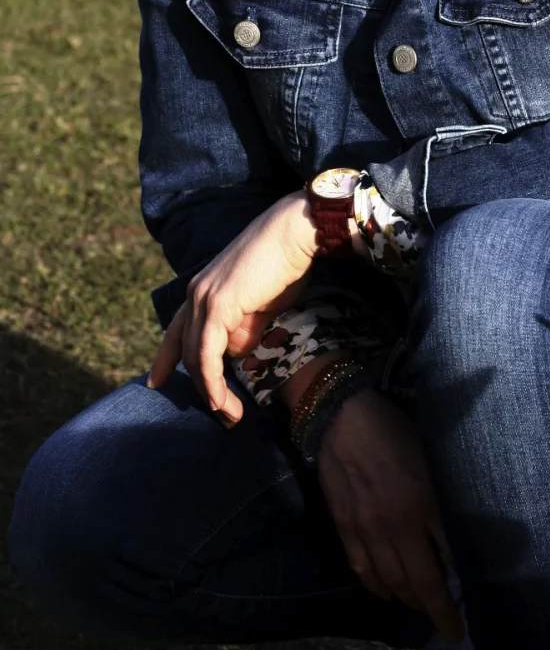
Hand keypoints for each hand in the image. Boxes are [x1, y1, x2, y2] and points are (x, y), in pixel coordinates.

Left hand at [147, 191, 351, 422]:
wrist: (293, 233)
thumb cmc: (284, 264)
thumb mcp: (261, 304)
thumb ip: (245, 326)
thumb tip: (238, 351)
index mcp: (202, 291)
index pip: (176, 332)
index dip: (164, 360)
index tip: (155, 383)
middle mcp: (195, 295)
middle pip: (187, 351)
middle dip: (202, 388)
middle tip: (224, 415)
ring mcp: (203, 299)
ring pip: (196, 357)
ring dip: (213, 392)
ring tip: (231, 416)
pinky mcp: (217, 305)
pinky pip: (208, 353)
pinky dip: (213, 381)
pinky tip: (220, 401)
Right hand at [317, 389, 463, 642]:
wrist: (342, 416)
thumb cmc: (394, 430)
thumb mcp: (432, 458)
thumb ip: (442, 499)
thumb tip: (454, 534)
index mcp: (423, 506)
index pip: (443, 567)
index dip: (451, 602)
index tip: (460, 627)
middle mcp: (395, 526)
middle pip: (417, 584)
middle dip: (434, 612)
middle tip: (445, 627)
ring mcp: (366, 530)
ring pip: (389, 582)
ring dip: (407, 601)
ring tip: (421, 607)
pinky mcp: (343, 527)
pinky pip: (362, 570)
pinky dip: (376, 587)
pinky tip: (386, 592)